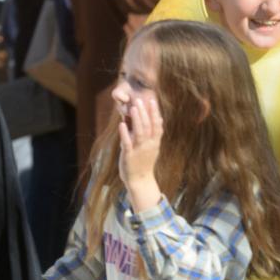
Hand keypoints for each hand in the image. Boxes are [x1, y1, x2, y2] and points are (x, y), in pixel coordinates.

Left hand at [118, 96, 162, 210]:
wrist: (140, 180)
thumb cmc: (144, 163)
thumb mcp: (152, 148)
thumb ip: (153, 134)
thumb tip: (157, 120)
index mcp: (154, 143)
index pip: (157, 125)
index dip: (155, 113)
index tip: (153, 101)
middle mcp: (149, 145)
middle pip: (148, 126)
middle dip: (145, 112)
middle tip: (141, 99)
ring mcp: (139, 150)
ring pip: (140, 132)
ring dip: (137, 119)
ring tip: (134, 107)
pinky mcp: (129, 155)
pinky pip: (127, 143)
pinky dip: (125, 134)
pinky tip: (121, 124)